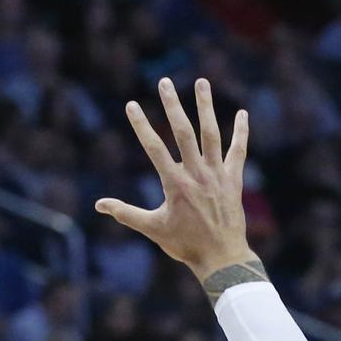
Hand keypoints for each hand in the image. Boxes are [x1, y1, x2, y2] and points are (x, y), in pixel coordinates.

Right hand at [96, 78, 256, 279]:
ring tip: (201, 82)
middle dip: (172, 105)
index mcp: (174, 183)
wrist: (221, 257)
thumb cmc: (185, 245)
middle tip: (164, 82)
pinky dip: (240, 131)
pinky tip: (242, 113)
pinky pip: (238, 150)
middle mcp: (196, 174)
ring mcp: (217, 174)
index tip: (131, 104)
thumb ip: (126, 213)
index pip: (154, 147)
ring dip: (206, 106)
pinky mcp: (234, 179)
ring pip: (211, 133)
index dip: (141, 125)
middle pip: (183, 131)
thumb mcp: (152, 228)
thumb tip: (99, 205)